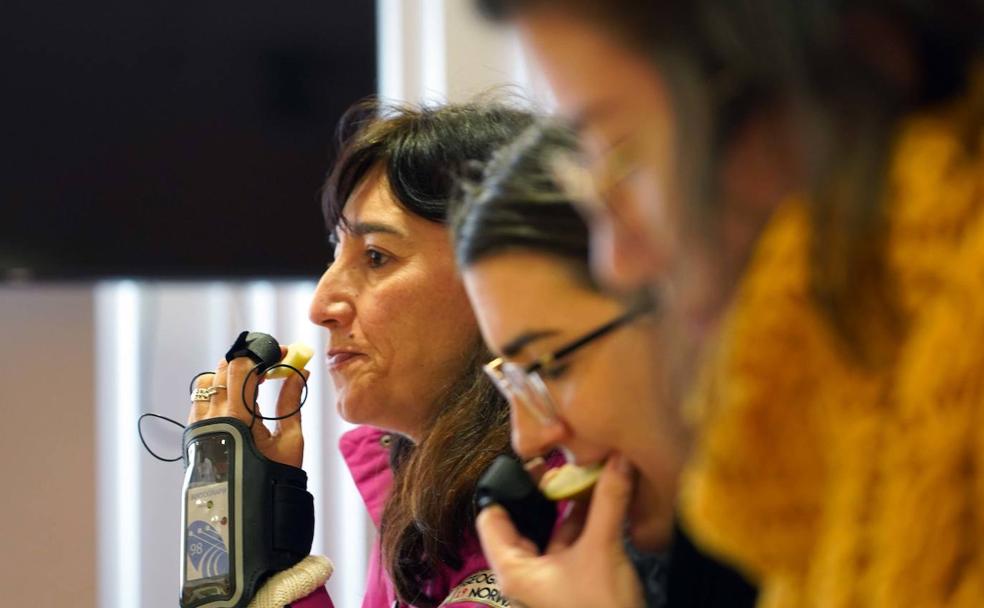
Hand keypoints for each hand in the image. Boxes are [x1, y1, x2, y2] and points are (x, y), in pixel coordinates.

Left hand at [188, 350, 307, 467]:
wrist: (248, 513)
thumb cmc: (274, 477)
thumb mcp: (290, 438)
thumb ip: (292, 400)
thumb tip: (302, 372)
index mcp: (237, 418)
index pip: (243, 367)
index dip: (264, 354)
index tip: (284, 353)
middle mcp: (212, 418)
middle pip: (224, 368)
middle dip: (249, 361)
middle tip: (271, 367)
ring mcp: (199, 425)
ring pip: (207, 381)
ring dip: (230, 376)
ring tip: (252, 385)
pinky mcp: (194, 433)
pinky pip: (200, 400)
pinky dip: (217, 393)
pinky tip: (236, 403)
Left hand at [476, 454, 643, 607]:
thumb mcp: (602, 549)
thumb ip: (608, 501)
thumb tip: (617, 460)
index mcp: (512, 569)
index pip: (490, 517)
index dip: (508, 487)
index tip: (533, 464)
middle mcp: (523, 574)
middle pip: (523, 519)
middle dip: (545, 493)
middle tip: (563, 467)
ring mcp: (546, 579)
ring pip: (550, 529)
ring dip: (569, 505)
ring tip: (587, 476)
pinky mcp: (570, 582)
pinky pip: (571, 543)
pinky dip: (585, 522)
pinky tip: (604, 500)